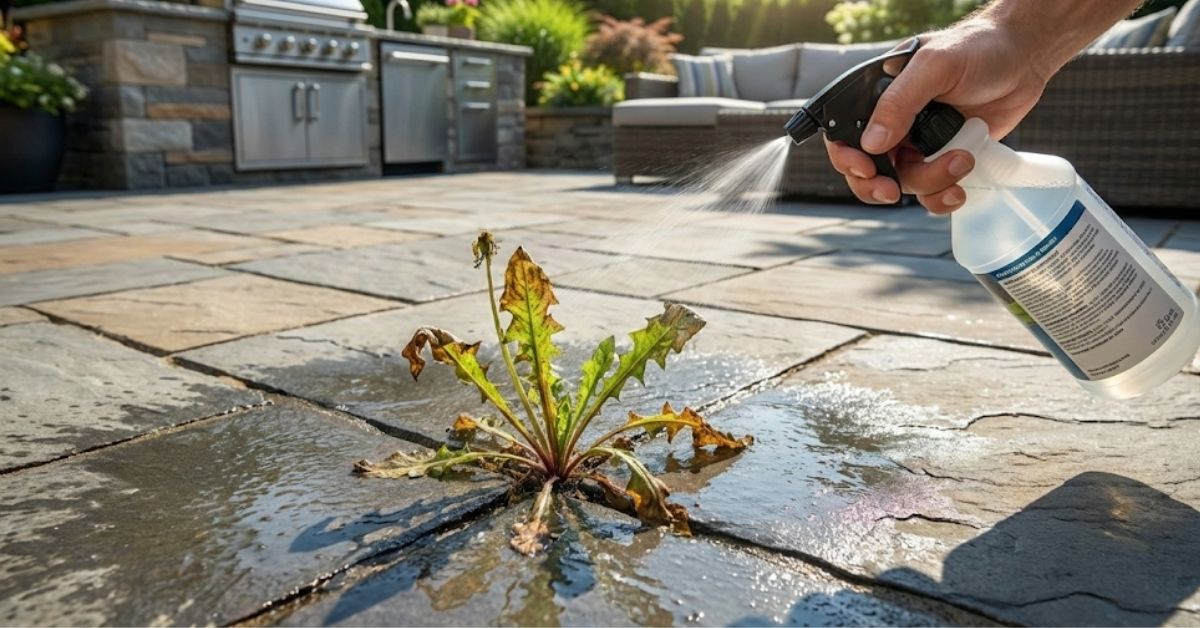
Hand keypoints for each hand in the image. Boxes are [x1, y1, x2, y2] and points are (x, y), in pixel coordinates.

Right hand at [825, 17, 1051, 212]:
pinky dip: (942, 197)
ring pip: (905, 183)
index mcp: (879, 98)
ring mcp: (920, 143)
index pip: (845, 136)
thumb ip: (900, 102)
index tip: (868, 170)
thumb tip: (872, 143)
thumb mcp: (934, 66)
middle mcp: (895, 124)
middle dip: (880, 185)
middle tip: (894, 191)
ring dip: (930, 183)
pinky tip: (959, 190)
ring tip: (962, 161)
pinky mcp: (945, 157)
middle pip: (870, 170)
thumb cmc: (978, 48)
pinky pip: (932, 191)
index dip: (848, 159)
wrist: (1025, 57)